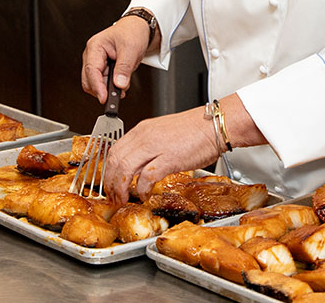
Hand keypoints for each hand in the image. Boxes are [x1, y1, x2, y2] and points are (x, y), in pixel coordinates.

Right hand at [81, 16, 151, 102]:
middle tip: (118, 94)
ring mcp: (97, 62)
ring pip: (96, 83)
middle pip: (89, 80)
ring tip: (123, 84)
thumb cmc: (132, 32)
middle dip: (103, 89)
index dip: (97, 86)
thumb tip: (119, 84)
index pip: (91, 70)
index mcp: (95, 47)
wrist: (138, 29)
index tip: (104, 98)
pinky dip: (112, 86)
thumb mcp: (131, 49)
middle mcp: (92, 55)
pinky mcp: (103, 68)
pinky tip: (121, 83)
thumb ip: (124, 68)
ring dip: (109, 88)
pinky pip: (103, 82)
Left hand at [103, 106, 221, 203]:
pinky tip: (144, 195)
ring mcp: (156, 146)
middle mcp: (145, 136)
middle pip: (115, 161)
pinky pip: (147, 176)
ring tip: (123, 199)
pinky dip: (142, 189)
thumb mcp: (163, 134)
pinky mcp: (169, 158)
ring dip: (121, 188)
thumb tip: (138, 164)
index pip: (114, 150)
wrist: (215, 125)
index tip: (109, 182)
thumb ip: (148, 147)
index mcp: (142, 130)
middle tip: (112, 195)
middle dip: (110, 182)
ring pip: (125, 168)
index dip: (108, 170)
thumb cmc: (195, 130)